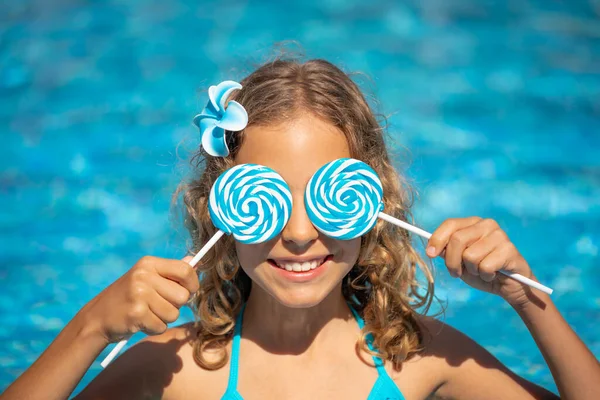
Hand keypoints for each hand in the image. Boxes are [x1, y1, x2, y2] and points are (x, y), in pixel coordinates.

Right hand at [80, 256, 199, 343]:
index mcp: (148, 263)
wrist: (97, 318)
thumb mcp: (146, 278)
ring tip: (147, 313)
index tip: (188, 291)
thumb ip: (171, 271)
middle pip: (183, 295)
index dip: (192, 284)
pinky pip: (161, 326)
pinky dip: (154, 328)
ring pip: (174, 313)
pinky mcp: (136, 314)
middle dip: (175, 305)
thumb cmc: (128, 297)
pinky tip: (140, 322)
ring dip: (163, 318)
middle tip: (158, 305)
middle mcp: (143, 275)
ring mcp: (139, 294)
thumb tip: (193, 261)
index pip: (185, 270)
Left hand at [426, 217, 538, 307]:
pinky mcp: (509, 249)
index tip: (430, 254)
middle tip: (457, 272)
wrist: (509, 285)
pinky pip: (485, 266)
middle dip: (452, 261)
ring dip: (471, 270)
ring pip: (470, 255)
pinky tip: (493, 274)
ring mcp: (499, 235)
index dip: (437, 239)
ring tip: (481, 271)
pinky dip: (485, 275)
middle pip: (457, 240)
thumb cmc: (481, 271)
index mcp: (472, 223)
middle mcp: (486, 224)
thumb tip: (434, 248)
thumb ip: (447, 252)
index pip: (450, 224)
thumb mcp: (459, 262)